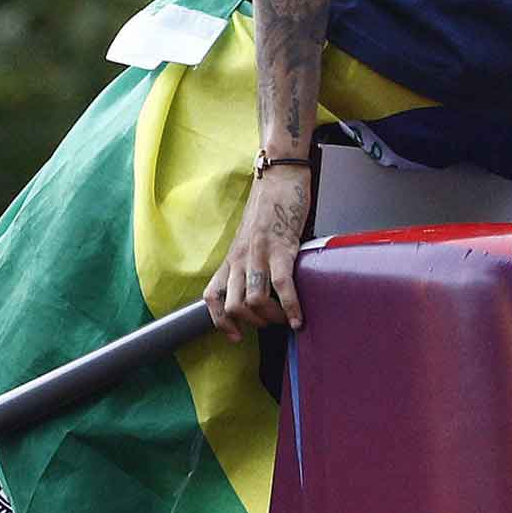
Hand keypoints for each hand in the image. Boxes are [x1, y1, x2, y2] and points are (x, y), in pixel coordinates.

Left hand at [204, 165, 309, 340]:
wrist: (281, 177)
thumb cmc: (271, 205)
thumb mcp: (253, 237)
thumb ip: (253, 259)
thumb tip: (264, 282)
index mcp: (232, 257)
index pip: (211, 297)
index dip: (220, 322)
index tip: (236, 336)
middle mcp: (240, 258)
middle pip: (232, 305)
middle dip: (253, 323)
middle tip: (271, 324)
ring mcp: (258, 254)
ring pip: (252, 300)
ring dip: (271, 318)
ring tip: (286, 320)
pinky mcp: (281, 247)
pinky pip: (281, 285)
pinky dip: (291, 307)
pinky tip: (299, 317)